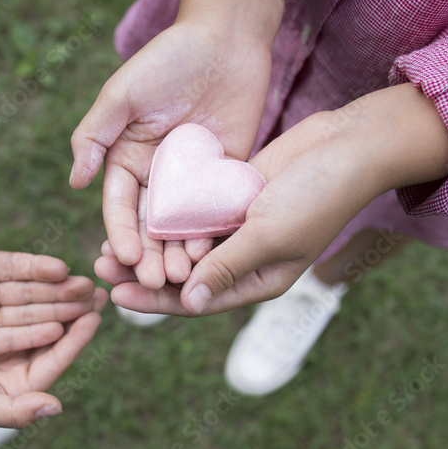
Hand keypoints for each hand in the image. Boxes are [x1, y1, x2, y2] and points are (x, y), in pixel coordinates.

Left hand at [0, 199, 98, 367]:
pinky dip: (33, 336)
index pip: (15, 265)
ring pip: (25, 315)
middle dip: (59, 292)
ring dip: (55, 314)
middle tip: (90, 290)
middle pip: (28, 291)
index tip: (63, 268)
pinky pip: (9, 339)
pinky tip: (57, 332)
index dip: (39, 267)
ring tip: (85, 312)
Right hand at [0, 290, 106, 433]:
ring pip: (35, 315)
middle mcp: (16, 364)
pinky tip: (41, 273)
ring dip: (55, 296)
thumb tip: (56, 408)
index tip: (95, 314)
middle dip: (74, 310)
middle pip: (52, 333)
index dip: (77, 337)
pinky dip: (27, 290)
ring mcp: (1, 344)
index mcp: (21, 384)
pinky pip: (11, 306)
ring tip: (77, 276)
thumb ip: (15, 412)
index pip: (56, 357)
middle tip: (97, 285)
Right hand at [70, 0, 284, 288]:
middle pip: (148, 226)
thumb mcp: (122, 94)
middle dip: (150, 256)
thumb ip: (95, 135)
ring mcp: (190, 180)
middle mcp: (155, 176)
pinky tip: (211, 255)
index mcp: (125, 159)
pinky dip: (211, 235)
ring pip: (180, 228)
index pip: (118, 206)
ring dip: (179, 254)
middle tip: (156, 283)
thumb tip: (74, 182)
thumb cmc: (168, 60)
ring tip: (183, 278)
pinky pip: (215, 212)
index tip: (126, 257)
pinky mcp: (223, 177)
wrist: (224, 39)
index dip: (121, 233)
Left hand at [97, 84, 447, 314]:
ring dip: (148, 246)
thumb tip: (187, 303)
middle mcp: (246, 259)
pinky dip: (167, 218)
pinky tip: (134, 213)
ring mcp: (240, 228)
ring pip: (184, 246)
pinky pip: (194, 215)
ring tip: (106, 243)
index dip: (155, 299)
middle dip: (142, 273)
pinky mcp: (235, 197)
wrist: (348, 146)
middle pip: (184, 276)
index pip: (198, 299)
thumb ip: (226, 267)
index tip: (116, 294)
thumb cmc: (317, 195)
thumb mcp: (268, 236)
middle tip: (99, 266)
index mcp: (259, 280)